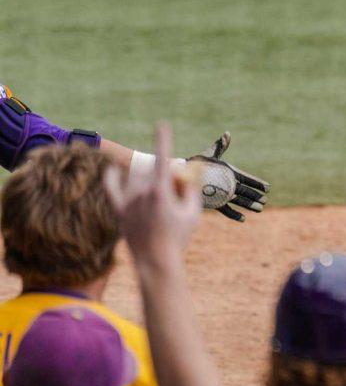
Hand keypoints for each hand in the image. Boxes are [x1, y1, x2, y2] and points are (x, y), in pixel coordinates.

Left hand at [105, 123, 201, 264]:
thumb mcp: (193, 213)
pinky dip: (112, 176)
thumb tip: (189, 174)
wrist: (155, 261)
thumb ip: (192, 190)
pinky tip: (113, 168)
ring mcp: (128, 201)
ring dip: (150, 178)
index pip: (162, 159)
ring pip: (137, 177)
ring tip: (161, 197)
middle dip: (167, 175)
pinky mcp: (119, 210)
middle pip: (153, 170)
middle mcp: (141, 193)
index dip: (162, 140)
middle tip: (177, 191)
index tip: (162, 125)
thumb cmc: (178, 238)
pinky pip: (112, 188)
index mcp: (160, 191)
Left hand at [187, 132, 269, 221]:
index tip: (267, 187)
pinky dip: (234, 214)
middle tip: (265, 200)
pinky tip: (242, 219)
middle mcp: (227, 184)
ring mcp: (221, 193)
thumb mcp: (209, 154)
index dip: (256, 183)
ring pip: (239, 200)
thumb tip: (227, 134)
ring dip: (249, 205)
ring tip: (260, 209)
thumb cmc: (197, 162)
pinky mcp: (214, 202)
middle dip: (255, 196)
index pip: (246, 178)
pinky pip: (225, 209)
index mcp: (229, 173)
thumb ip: (220, 147)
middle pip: (245, 190)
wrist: (182, 174)